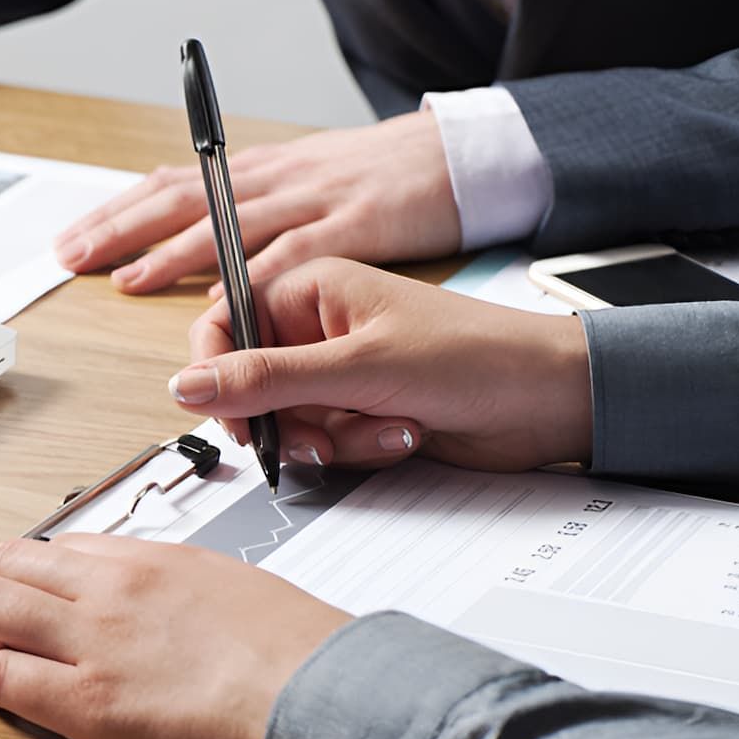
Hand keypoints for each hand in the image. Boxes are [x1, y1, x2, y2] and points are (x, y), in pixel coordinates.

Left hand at [0, 536, 349, 738]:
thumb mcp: (230, 583)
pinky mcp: (92, 704)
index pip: (54, 545)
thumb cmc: (299, 647)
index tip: (2, 584)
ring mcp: (96, 643)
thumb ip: (174, 585)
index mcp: (149, 558)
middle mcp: (110, 589)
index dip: (16, 568)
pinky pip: (4, 679)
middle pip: (5, 565)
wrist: (326, 690)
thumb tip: (151, 601)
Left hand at [54, 111, 460, 293]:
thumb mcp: (299, 187)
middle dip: (123, 228)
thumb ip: (247, 215)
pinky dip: (258, 276)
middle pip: (183, 199)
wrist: (456, 157)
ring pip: (230, 225)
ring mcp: (313, 199)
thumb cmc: (377, 182)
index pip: (170, 186)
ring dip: (175, 253)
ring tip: (130, 278)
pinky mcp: (357, 223)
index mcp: (256, 174)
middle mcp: (274, 180)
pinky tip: (224, 298)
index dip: (118, 213)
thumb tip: (191, 246)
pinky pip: (298, 253)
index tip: (72, 239)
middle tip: (74, 255)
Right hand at [177, 258, 592, 471]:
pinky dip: (357, 449)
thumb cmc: (476, 357)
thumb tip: (187, 386)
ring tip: (384, 426)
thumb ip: (266, 379)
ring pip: (284, 423)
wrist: (551, 401)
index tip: (230, 414)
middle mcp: (315, 328)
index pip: (220, 326)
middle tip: (321, 434)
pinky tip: (402, 433)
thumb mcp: (358, 368)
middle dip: (286, 420)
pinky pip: (321, 443)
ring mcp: (336, 373)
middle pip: (248, 386)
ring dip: (330, 439)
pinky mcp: (357, 411)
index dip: (215, 374)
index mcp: (308, 289)